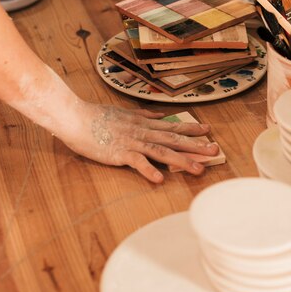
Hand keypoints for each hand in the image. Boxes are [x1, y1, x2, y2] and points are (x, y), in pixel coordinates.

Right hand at [65, 103, 217, 182]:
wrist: (75, 117)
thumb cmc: (96, 116)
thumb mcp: (123, 112)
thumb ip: (141, 115)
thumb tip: (157, 115)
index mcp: (142, 123)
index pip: (171, 126)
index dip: (191, 128)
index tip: (208, 130)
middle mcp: (142, 132)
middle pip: (173, 139)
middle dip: (195, 145)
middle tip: (215, 150)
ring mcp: (132, 142)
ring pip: (162, 151)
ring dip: (182, 160)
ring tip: (199, 169)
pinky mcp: (119, 153)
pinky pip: (137, 162)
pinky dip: (149, 170)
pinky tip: (160, 179)